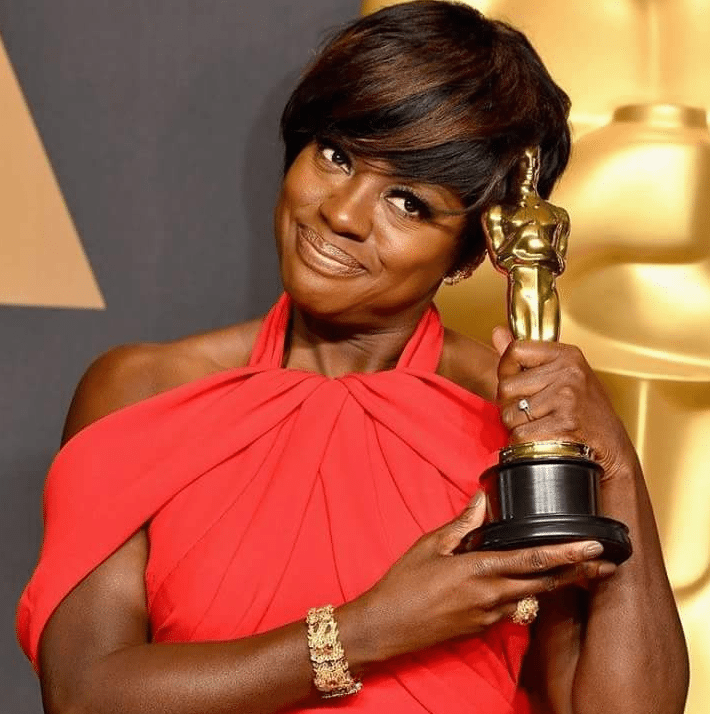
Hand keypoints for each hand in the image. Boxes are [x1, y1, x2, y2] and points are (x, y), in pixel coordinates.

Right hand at [352, 492, 614, 661]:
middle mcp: (491, 596)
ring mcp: (489, 616)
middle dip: (579, 573)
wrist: (386, 627)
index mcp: (478, 570)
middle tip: (607, 562)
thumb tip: (482, 499)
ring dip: (557, 585)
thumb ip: (462, 524)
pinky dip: (527, 594)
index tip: (593, 546)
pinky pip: (514, 609)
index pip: (533, 561)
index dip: (567, 554)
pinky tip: (532, 585)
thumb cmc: (404, 583)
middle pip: (545, 583)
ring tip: (581, 572)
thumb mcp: (430, 546)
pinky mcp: (483, 629)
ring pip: (533, 597)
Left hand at [491, 326, 635, 480]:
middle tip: (531, 412)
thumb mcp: (562, 374)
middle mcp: (568, 373)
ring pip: (510, 414)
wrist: (612, 445)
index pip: (515, 351)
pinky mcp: (564, 424)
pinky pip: (520, 435)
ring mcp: (567, 398)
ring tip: (539, 424)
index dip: (506, 370)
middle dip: (510, 404)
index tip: (517, 383)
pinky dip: (524, 442)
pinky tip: (542, 438)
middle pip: (506, 387)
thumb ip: (526, 355)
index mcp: (566, 355)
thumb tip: (497, 332)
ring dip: (517, 426)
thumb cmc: (585, 410)